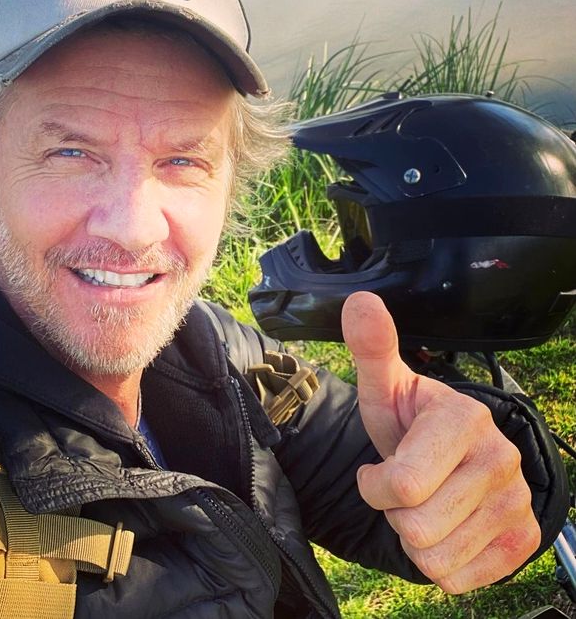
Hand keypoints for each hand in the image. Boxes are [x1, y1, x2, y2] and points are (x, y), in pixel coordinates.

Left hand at [342, 291, 540, 593]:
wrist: (451, 452)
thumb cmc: (410, 420)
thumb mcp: (385, 386)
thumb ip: (372, 348)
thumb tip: (360, 302)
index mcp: (464, 419)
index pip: (400, 486)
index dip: (374, 485)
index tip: (379, 469)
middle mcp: (501, 459)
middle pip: (416, 527)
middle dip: (395, 512)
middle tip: (406, 486)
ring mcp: (516, 501)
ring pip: (435, 559)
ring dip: (415, 538)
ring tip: (424, 503)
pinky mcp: (522, 538)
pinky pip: (459, 580)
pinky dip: (439, 562)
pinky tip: (444, 526)